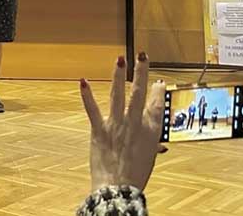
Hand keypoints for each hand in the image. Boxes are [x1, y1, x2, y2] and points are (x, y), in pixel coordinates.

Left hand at [80, 53, 165, 192]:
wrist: (118, 188)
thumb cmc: (136, 175)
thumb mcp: (149, 158)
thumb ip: (152, 146)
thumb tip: (159, 146)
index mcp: (151, 131)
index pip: (157, 105)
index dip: (158, 91)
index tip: (159, 81)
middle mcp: (135, 123)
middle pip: (140, 93)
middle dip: (142, 72)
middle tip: (142, 55)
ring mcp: (117, 125)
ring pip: (118, 95)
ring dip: (118, 76)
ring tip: (119, 59)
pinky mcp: (100, 129)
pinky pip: (93, 109)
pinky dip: (87, 95)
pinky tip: (83, 81)